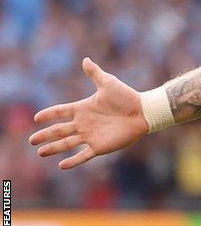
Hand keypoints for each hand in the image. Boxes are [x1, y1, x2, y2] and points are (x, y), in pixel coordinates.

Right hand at [29, 58, 149, 168]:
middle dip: (45, 135)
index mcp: (83, 108)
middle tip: (31, 140)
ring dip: (53, 148)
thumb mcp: (108, 83)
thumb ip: (95, 73)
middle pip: (59, 130)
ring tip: (40, 152)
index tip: (36, 118)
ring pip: (67, 143)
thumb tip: (85, 59)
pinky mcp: (99, 146)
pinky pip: (83, 156)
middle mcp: (84, 123)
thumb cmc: (127, 97)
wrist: (143, 112)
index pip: (61, 112)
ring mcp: (90, 135)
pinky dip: (73, 161)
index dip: (49, 114)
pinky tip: (61, 166)